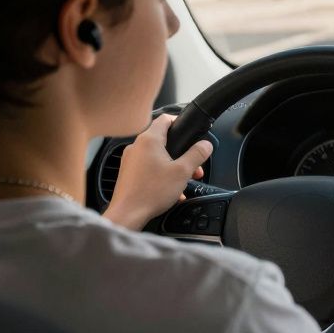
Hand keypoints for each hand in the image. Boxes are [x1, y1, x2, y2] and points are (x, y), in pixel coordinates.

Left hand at [104, 114, 211, 230]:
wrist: (128, 214)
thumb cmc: (150, 192)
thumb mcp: (182, 172)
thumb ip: (197, 155)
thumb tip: (206, 145)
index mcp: (149, 140)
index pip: (165, 119)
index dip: (179, 121)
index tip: (189, 130)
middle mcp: (136, 147)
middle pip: (164, 141)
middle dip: (181, 153)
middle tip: (193, 165)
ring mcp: (130, 160)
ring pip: (157, 156)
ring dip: (173, 166)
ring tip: (183, 181)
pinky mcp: (128, 173)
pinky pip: (149, 168)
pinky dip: (161, 175)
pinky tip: (171, 190)